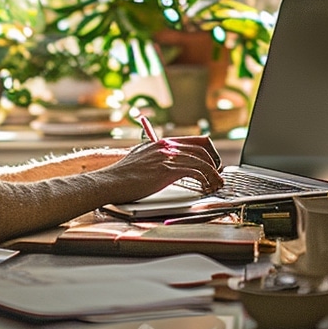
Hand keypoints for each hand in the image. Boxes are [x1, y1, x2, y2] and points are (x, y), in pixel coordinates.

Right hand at [97, 138, 222, 204]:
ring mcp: (167, 157)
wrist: (110, 182)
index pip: (197, 140)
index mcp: (163, 142)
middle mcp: (167, 146)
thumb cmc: (123, 175)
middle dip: (215, 162)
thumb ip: (156, 156)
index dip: (210, 152)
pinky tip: (207, 187)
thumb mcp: (142, 157)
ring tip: (217, 184)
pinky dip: (207, 179)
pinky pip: (196, 171)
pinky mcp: (167, 170)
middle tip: (217, 175)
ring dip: (214, 173)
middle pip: (204, 148)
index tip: (213, 163)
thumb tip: (170, 163)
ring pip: (202, 160)